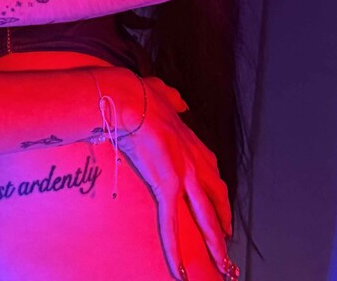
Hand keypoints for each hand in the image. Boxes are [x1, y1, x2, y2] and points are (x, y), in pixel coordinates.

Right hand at [115, 76, 232, 280]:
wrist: (127, 97)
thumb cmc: (139, 93)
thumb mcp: (161, 92)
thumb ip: (172, 99)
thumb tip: (180, 101)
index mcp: (190, 141)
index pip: (211, 172)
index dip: (217, 192)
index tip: (220, 204)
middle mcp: (194, 160)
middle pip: (216, 198)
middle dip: (223, 221)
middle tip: (228, 242)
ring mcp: (184, 174)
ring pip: (206, 216)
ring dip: (215, 243)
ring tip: (224, 267)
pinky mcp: (167, 185)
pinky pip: (171, 224)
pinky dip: (174, 249)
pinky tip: (179, 272)